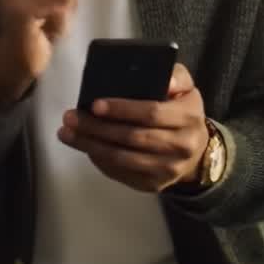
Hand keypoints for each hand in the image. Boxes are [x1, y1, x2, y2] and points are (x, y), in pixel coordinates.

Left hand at [58, 63, 209, 192]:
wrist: (196, 150)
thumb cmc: (182, 110)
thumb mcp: (186, 87)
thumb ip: (176, 77)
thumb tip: (164, 80)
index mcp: (188, 118)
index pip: (151, 113)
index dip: (122, 109)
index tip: (95, 104)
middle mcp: (181, 147)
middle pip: (132, 138)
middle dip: (97, 128)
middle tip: (70, 117)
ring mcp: (167, 170)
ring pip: (122, 158)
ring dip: (90, 146)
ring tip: (67, 133)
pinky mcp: (154, 185)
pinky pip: (121, 174)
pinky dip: (99, 160)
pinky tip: (84, 147)